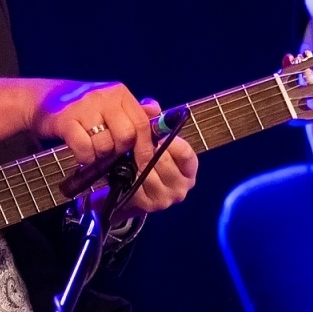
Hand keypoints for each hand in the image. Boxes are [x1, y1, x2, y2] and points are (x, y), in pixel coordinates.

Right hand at [0, 78, 197, 213]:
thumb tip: (157, 114)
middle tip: (110, 154)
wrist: (45, 100)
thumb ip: (133, 111)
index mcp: (119, 93)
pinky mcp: (66, 119)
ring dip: (99, 155)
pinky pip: (84, 147)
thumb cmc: (82, 107)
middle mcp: (104, 96)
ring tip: (92, 151)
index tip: (143, 161)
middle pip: (126, 135)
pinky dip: (84, 157)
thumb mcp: (110, 104)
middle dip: (119, 151)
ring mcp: (84, 106)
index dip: (145, 146)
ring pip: (104, 144)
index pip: (141, 122)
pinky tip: (81, 154)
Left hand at [121, 98, 196, 213]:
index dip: (171, 142)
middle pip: (164, 162)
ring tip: (129, 155)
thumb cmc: (144, 162)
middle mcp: (182, 186)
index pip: (186, 153)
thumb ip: (154, 122)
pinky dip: (129, 175)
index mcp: (188, 169)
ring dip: (136, 162)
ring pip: (149, 172)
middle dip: (148, 150)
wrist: (126, 193)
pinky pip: (137, 184)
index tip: (157, 136)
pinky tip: (124, 170)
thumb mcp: (152, 142)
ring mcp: (167, 198)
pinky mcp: (149, 206)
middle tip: (136, 143)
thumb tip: (152, 105)